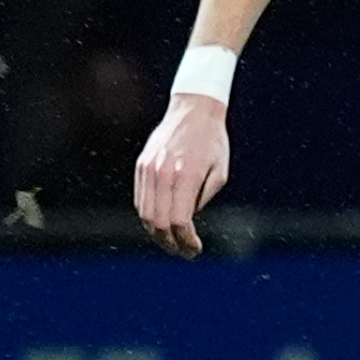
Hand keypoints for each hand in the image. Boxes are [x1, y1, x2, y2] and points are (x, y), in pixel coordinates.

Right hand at [134, 97, 229, 256]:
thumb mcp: (220, 173)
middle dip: (170, 243)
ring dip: (156, 233)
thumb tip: (187, 221)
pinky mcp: (142, 165)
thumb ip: (203, 199)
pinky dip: (148, 216)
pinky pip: (140, 199)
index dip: (186, 241)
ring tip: (171, 240)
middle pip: (158, 223)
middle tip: (183, 250)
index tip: (194, 250)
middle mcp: (164, 174)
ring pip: (145, 214)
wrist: (194, 109)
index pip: (180, 221)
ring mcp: (149, 169)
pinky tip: (161, 222)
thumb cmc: (213, 141)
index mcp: (187, 176)